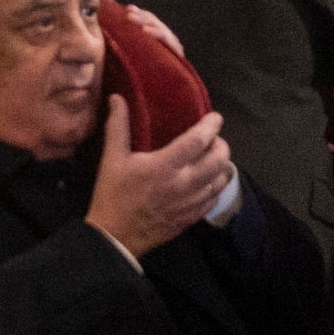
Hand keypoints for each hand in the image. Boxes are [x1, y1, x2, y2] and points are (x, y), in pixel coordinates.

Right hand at [84, 98, 232, 258]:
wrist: (115, 238)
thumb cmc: (113, 194)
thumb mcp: (112, 158)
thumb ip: (118, 126)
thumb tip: (116, 97)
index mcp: (165, 166)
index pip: (198, 140)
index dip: (211, 125)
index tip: (215, 117)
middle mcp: (183, 184)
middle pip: (219, 159)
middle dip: (221, 144)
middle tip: (211, 139)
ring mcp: (191, 203)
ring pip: (222, 179)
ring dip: (222, 165)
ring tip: (212, 157)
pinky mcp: (192, 217)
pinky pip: (215, 198)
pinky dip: (216, 185)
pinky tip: (208, 180)